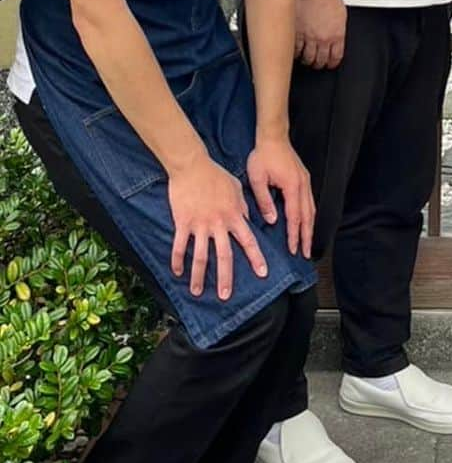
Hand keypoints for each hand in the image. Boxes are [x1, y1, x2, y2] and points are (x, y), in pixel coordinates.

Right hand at [168, 153, 268, 300]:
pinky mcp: (183, 222)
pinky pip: (179, 246)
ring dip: (198, 276)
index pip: (248, 241)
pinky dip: (177, 260)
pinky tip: (177, 272)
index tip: (262, 273)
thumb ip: (242, 207)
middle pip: (224, 256)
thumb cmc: (215, 175)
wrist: (192, 165)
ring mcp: (199, 225)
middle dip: (225, 278)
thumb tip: (248, 221)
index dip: (256, 258)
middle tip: (225, 296)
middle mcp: (218, 224)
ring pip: (200, 256)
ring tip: (197, 292)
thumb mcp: (236, 189)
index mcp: (234, 216)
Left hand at [247, 136, 315, 258]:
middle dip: (307, 236)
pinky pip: (310, 201)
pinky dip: (310, 215)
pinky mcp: (304, 178)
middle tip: (306, 253)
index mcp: (292, 187)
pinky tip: (306, 222)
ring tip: (308, 242)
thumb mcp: (257, 179)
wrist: (273, 136)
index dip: (294, 235)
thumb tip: (272, 220)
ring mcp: (306, 181)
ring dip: (310, 227)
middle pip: (308, 216)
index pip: (294, 217)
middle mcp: (303, 186)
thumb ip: (264, 200)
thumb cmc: (263, 156)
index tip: (293, 250)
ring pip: (312, 209)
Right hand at [296, 0, 346, 68]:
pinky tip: (295, 52)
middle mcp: (323, 39)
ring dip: (307, 60)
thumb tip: (337, 38)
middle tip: (316, 63)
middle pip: (320, 60)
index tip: (329, 64)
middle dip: (318, 64)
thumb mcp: (341, 14)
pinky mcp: (296, 33)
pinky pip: (295, 50)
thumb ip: (338, 29)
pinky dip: (295, 53)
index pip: (335, 57)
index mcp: (337, 35)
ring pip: (307, 58)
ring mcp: (309, 37)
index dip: (332, 63)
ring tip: (305, 59)